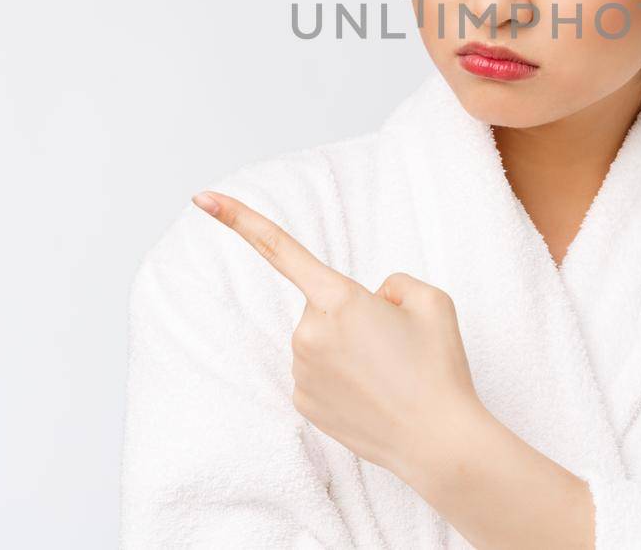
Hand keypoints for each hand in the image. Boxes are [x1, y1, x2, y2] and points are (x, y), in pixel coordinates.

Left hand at [190, 189, 487, 481]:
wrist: (437, 441)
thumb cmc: (438, 367)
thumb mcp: (432, 300)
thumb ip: (394, 284)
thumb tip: (368, 300)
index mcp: (339, 299)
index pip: (281, 249)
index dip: (238, 219)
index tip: (202, 198)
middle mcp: (308, 333)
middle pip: (324, 304)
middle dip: (353, 315)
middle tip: (394, 346)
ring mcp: (301, 371)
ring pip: (321, 340)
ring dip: (348, 349)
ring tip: (387, 374)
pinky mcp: (301, 402)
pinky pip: (317, 372)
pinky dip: (341, 378)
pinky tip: (370, 395)